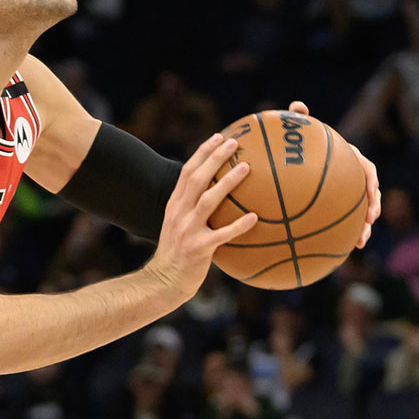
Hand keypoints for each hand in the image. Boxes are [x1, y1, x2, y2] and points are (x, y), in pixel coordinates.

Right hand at [146, 134, 256, 302]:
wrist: (164, 281)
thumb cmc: (178, 253)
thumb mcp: (178, 225)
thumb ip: (192, 209)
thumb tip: (219, 194)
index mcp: (175, 205)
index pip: (187, 172)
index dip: (203, 152)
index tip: (219, 137)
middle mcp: (179, 213)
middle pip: (196, 178)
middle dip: (215, 157)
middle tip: (234, 143)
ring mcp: (188, 230)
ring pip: (208, 200)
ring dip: (227, 182)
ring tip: (246, 168)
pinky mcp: (199, 248)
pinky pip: (222, 235)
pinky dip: (238, 225)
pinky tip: (255, 218)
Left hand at [289, 100, 380, 247]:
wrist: (297, 170)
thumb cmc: (300, 147)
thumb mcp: (301, 134)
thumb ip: (300, 120)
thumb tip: (297, 106)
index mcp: (349, 161)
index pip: (366, 168)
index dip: (371, 179)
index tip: (370, 189)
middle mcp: (352, 179)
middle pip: (371, 194)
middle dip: (373, 207)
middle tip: (370, 218)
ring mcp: (347, 196)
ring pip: (362, 213)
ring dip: (364, 227)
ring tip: (360, 241)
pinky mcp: (338, 210)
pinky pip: (346, 224)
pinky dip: (346, 236)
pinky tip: (339, 251)